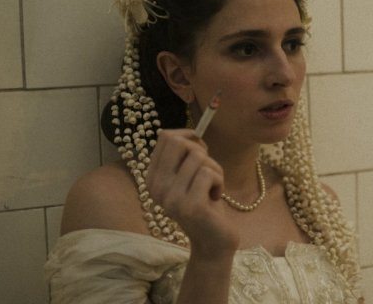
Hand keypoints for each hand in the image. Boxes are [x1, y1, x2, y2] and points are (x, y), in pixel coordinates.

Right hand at [146, 129, 238, 258]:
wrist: (213, 240)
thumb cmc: (205, 203)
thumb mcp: (190, 176)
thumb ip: (186, 155)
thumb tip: (190, 132)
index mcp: (152, 178)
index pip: (165, 137)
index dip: (189, 137)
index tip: (201, 151)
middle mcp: (156, 187)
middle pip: (178, 142)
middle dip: (200, 150)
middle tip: (207, 169)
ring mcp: (171, 198)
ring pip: (198, 157)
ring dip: (214, 169)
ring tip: (212, 187)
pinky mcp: (190, 206)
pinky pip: (208, 173)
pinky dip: (219, 181)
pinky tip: (215, 197)